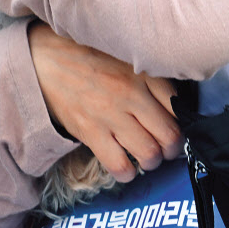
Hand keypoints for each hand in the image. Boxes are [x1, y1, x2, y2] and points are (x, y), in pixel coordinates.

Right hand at [28, 22, 182, 181]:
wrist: (45, 58)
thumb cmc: (86, 54)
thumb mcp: (123, 55)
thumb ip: (147, 74)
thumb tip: (171, 100)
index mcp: (142, 73)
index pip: (178, 106)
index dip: (183, 123)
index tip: (178, 128)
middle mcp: (131, 94)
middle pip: (169, 134)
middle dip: (173, 149)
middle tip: (168, 150)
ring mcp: (111, 114)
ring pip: (149, 153)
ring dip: (152, 162)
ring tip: (148, 159)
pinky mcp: (90, 131)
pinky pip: (119, 164)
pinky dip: (127, 173)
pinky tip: (127, 168)